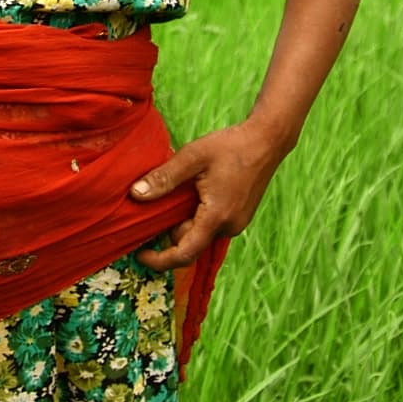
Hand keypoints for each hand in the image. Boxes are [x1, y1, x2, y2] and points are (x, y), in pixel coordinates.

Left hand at [128, 121, 290, 271]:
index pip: (184, 254)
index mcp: (216, 217)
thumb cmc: (231, 146)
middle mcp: (229, 227)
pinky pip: (211, 226)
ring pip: (200, 234)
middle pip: (189, 242)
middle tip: (150, 209)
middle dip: (168, 231)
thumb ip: (164, 178)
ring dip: (183, 222)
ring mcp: (236, 224)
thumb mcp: (193, 156)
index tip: (139, 255)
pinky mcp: (239, 217)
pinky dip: (196, 217)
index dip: (159, 260)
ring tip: (173, 196)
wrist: (267, 141)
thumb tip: (135, 194)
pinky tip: (191, 194)